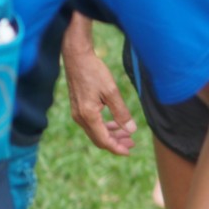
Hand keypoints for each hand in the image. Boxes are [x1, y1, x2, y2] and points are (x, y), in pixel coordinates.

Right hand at [63, 22, 136, 155]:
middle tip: (132, 143)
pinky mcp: (78, 108)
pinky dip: (104, 127)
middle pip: (99, 139)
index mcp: (88, 115)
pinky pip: (92, 124)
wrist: (77, 57)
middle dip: (116, 143)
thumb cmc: (94, 71)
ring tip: (126, 134)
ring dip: (111, 135)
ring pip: (95, 132)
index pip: (104, 140)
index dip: (117, 148)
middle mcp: (80, 118)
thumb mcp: (111, 91)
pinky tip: (115, 123)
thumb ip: (121, 112)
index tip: (130, 151)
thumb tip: (131, 130)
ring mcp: (77, 113)